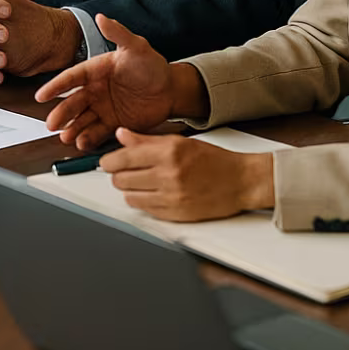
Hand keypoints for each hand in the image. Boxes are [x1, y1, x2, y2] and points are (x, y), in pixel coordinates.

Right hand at [34, 14, 175, 147]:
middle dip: (61, 114)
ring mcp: (102, 108)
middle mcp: (94, 90)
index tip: (41, 95)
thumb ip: (118, 33)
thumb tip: (101, 17)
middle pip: (72, 103)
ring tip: (65, 137)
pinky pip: (97, 132)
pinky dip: (88, 138)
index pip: (70, 78)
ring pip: (81, 119)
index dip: (54, 86)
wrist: (171, 90)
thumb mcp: (136, 46)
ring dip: (71, 128)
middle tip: (51, 124)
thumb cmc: (153, 66)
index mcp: (95, 70)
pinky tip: (81, 143)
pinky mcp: (112, 123)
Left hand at [99, 130, 274, 221]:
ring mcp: (172, 198)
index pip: (122, 159)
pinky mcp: (176, 214)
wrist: (241, 181)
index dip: (108, 161)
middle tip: (125, 171)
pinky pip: (145, 210)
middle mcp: (168, 176)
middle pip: (120, 179)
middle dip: (118, 175)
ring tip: (140, 182)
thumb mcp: (179, 141)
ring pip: (129, 196)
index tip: (107, 162)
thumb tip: (121, 134)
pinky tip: (152, 193)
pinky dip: (143, 201)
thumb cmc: (214, 160)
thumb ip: (146, 140)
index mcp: (168, 153)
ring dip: (129, 189)